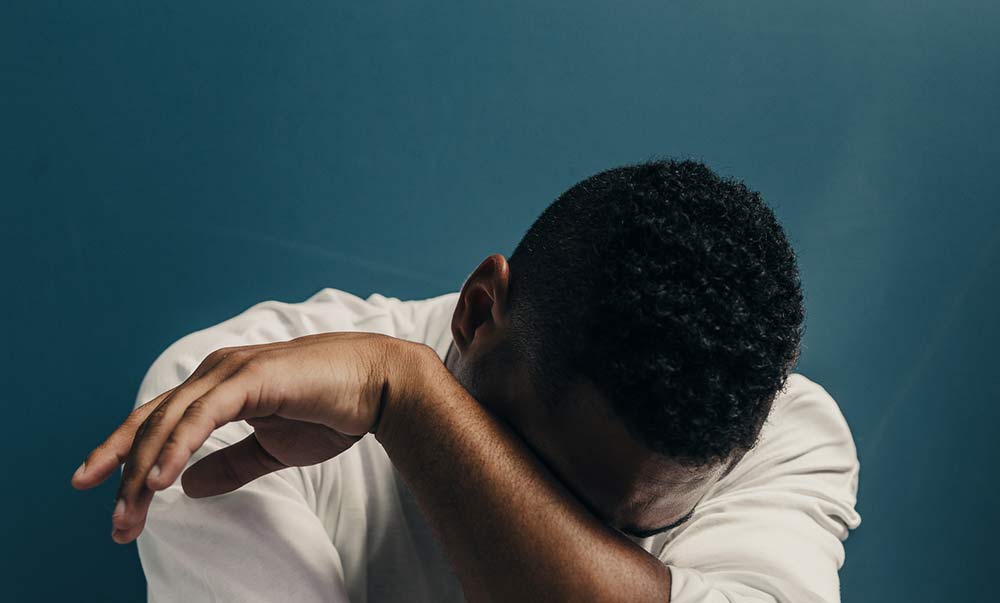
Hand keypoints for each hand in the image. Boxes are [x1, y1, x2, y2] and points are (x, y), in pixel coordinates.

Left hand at [70, 331, 431, 543]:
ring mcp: (232, 371)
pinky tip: (160, 481)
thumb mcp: (273, 449)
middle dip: (124, 473)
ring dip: (143, 470)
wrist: (381, 387)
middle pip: (153, 423)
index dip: (125, 454)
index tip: (99, 490)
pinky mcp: (252, 378)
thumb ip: (231, 465)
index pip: (159, 420)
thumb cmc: (333, 411)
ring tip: (130, 515)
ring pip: (170, 421)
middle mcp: (217, 372)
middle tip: (117, 526)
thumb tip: (188, 487)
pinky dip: (178, 448)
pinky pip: (203, 416)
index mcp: (219, 385)